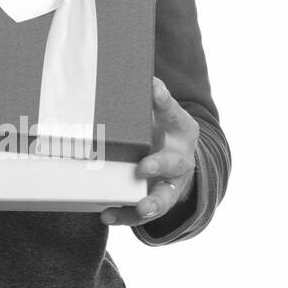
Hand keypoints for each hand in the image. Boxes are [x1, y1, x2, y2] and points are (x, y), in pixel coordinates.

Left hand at [101, 76, 197, 225]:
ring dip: (152, 203)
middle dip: (159, 165)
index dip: (163, 102)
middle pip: (173, 163)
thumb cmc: (161, 127)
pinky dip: (125, 215)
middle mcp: (180, 158)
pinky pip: (140, 212)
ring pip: (164, 197)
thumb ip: (149, 95)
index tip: (153, 89)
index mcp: (181, 128)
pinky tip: (107, 214)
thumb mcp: (160, 110)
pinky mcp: (154, 200)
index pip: (174, 113)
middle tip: (143, 166)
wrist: (177, 156)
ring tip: (141, 207)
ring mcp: (169, 183)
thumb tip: (135, 72)